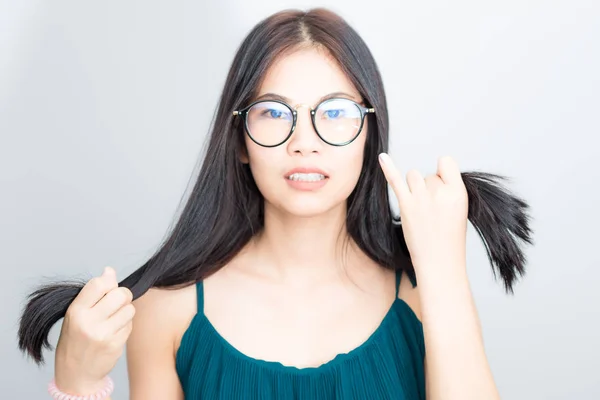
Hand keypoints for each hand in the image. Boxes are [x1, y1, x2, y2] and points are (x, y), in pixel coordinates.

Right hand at [55, 266, 134, 394]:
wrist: (75, 373)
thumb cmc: (76, 339)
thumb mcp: (76, 314)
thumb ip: (94, 293)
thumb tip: (110, 270)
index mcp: (76, 310)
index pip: (100, 283)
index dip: (109, 282)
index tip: (108, 289)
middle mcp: (89, 322)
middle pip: (121, 294)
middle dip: (123, 296)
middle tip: (116, 303)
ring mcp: (103, 334)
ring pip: (130, 309)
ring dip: (125, 312)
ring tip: (113, 319)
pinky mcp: (115, 344)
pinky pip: (130, 325)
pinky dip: (125, 326)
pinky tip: (114, 332)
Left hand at [378, 154, 468, 275]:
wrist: (439, 261)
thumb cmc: (449, 237)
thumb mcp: (459, 209)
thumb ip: (448, 189)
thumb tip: (432, 177)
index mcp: (458, 192)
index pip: (447, 162)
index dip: (443, 174)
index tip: (443, 189)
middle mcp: (439, 193)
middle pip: (428, 175)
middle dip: (429, 189)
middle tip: (433, 212)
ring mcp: (421, 198)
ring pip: (413, 175)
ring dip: (414, 188)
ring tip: (421, 209)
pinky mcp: (406, 205)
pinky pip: (395, 181)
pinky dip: (388, 168)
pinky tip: (381, 157)